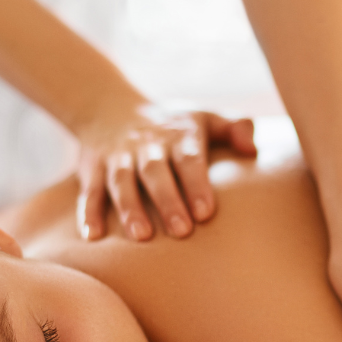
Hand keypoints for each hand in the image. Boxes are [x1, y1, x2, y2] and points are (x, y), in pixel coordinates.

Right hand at [76, 106, 256, 240]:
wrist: (108, 105)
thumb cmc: (170, 124)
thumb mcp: (204, 117)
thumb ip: (234, 128)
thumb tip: (253, 149)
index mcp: (178, 136)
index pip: (189, 159)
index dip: (197, 184)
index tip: (207, 212)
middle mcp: (146, 146)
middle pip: (155, 173)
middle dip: (168, 201)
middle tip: (182, 232)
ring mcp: (117, 157)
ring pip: (122, 182)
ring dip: (130, 208)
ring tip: (142, 236)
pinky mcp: (92, 169)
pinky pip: (89, 191)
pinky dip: (88, 212)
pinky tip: (93, 236)